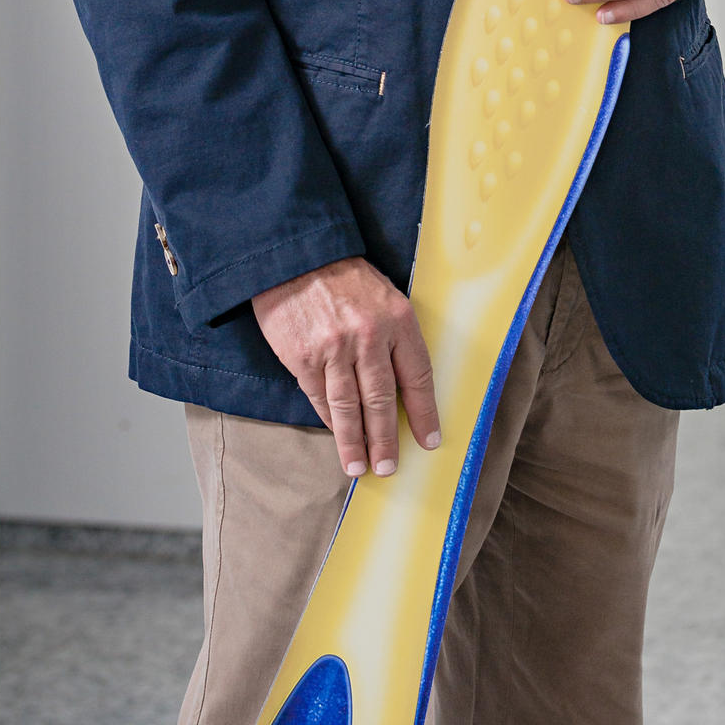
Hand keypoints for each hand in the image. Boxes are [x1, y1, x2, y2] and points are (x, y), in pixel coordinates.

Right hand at [250, 257, 440, 478]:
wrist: (296, 257)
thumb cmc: (344, 277)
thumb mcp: (384, 296)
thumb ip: (395, 336)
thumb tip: (403, 386)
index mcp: (397, 319)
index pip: (418, 376)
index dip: (424, 413)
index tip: (429, 440)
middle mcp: (369, 336)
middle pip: (382, 400)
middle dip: (386, 440)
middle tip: (389, 467)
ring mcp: (334, 349)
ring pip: (349, 407)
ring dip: (355, 442)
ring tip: (359, 467)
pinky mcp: (303, 357)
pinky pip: (319, 397)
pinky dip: (329, 420)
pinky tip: (336, 435)